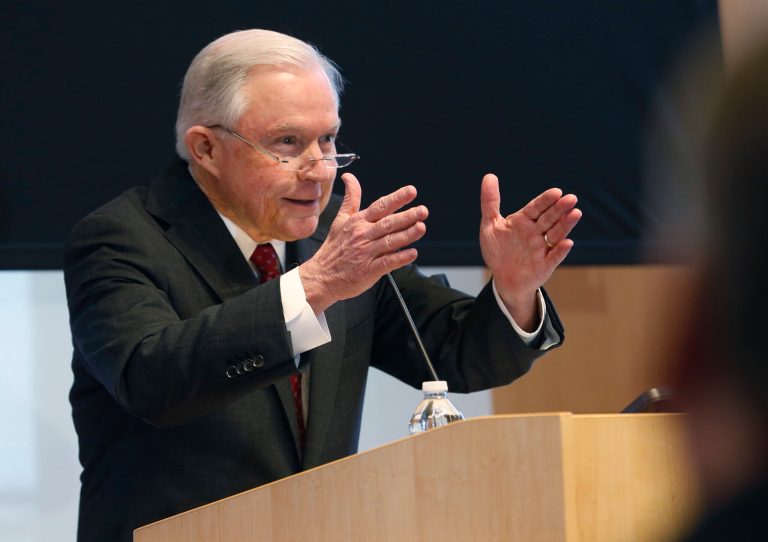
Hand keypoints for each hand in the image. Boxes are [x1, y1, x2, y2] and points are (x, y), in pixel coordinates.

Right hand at [299, 172, 428, 313]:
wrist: (321, 277)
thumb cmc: (334, 248)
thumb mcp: (340, 220)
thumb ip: (351, 198)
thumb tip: (349, 177)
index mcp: (358, 222)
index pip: (380, 206)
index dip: (397, 198)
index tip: (411, 191)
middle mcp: (363, 235)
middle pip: (388, 223)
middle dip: (407, 216)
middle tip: (423, 210)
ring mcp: (366, 253)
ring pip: (389, 241)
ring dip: (406, 234)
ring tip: (421, 227)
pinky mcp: (368, 270)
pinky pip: (387, 263)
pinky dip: (400, 258)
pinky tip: (412, 253)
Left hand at [479, 174, 580, 328]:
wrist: (503, 279)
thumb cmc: (497, 250)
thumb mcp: (490, 225)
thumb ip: (490, 202)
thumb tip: (489, 176)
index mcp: (524, 221)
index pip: (536, 207)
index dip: (546, 200)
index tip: (556, 192)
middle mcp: (536, 232)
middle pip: (549, 218)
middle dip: (560, 209)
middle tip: (571, 198)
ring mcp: (542, 248)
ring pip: (556, 234)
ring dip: (566, 225)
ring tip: (576, 213)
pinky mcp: (545, 265)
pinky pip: (554, 257)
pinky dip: (560, 250)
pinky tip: (567, 243)